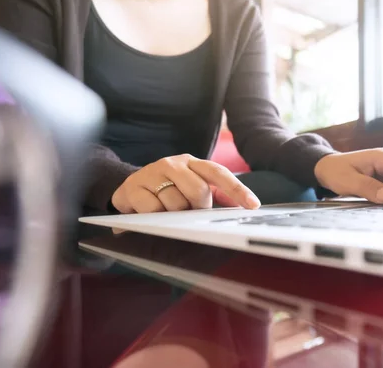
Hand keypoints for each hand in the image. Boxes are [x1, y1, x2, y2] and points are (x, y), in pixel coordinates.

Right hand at [112, 154, 260, 212]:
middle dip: (198, 208)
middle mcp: (173, 163)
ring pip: (176, 203)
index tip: (253, 204)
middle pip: (198, 190)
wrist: (129, 187)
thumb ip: (214, 195)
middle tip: (189, 213)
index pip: (218, 173)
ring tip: (166, 213)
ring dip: (175, 215)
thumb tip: (237, 208)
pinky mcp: (134, 186)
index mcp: (192, 163)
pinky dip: (157, 218)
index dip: (237, 189)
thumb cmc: (167, 190)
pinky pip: (154, 210)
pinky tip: (151, 214)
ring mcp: (152, 172)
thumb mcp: (189, 187)